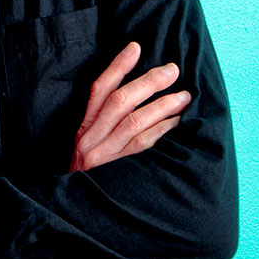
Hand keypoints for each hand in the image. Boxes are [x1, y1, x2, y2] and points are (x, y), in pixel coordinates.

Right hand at [72, 41, 188, 172]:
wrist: (75, 211)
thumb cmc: (89, 174)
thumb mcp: (88, 145)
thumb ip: (104, 122)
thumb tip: (136, 92)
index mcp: (83, 128)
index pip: (99, 90)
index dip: (117, 66)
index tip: (136, 47)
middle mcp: (91, 140)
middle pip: (120, 102)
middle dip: (148, 83)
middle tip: (172, 70)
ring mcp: (105, 156)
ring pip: (135, 123)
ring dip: (162, 106)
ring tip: (183, 96)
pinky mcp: (120, 172)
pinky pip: (144, 146)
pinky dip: (162, 130)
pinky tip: (177, 122)